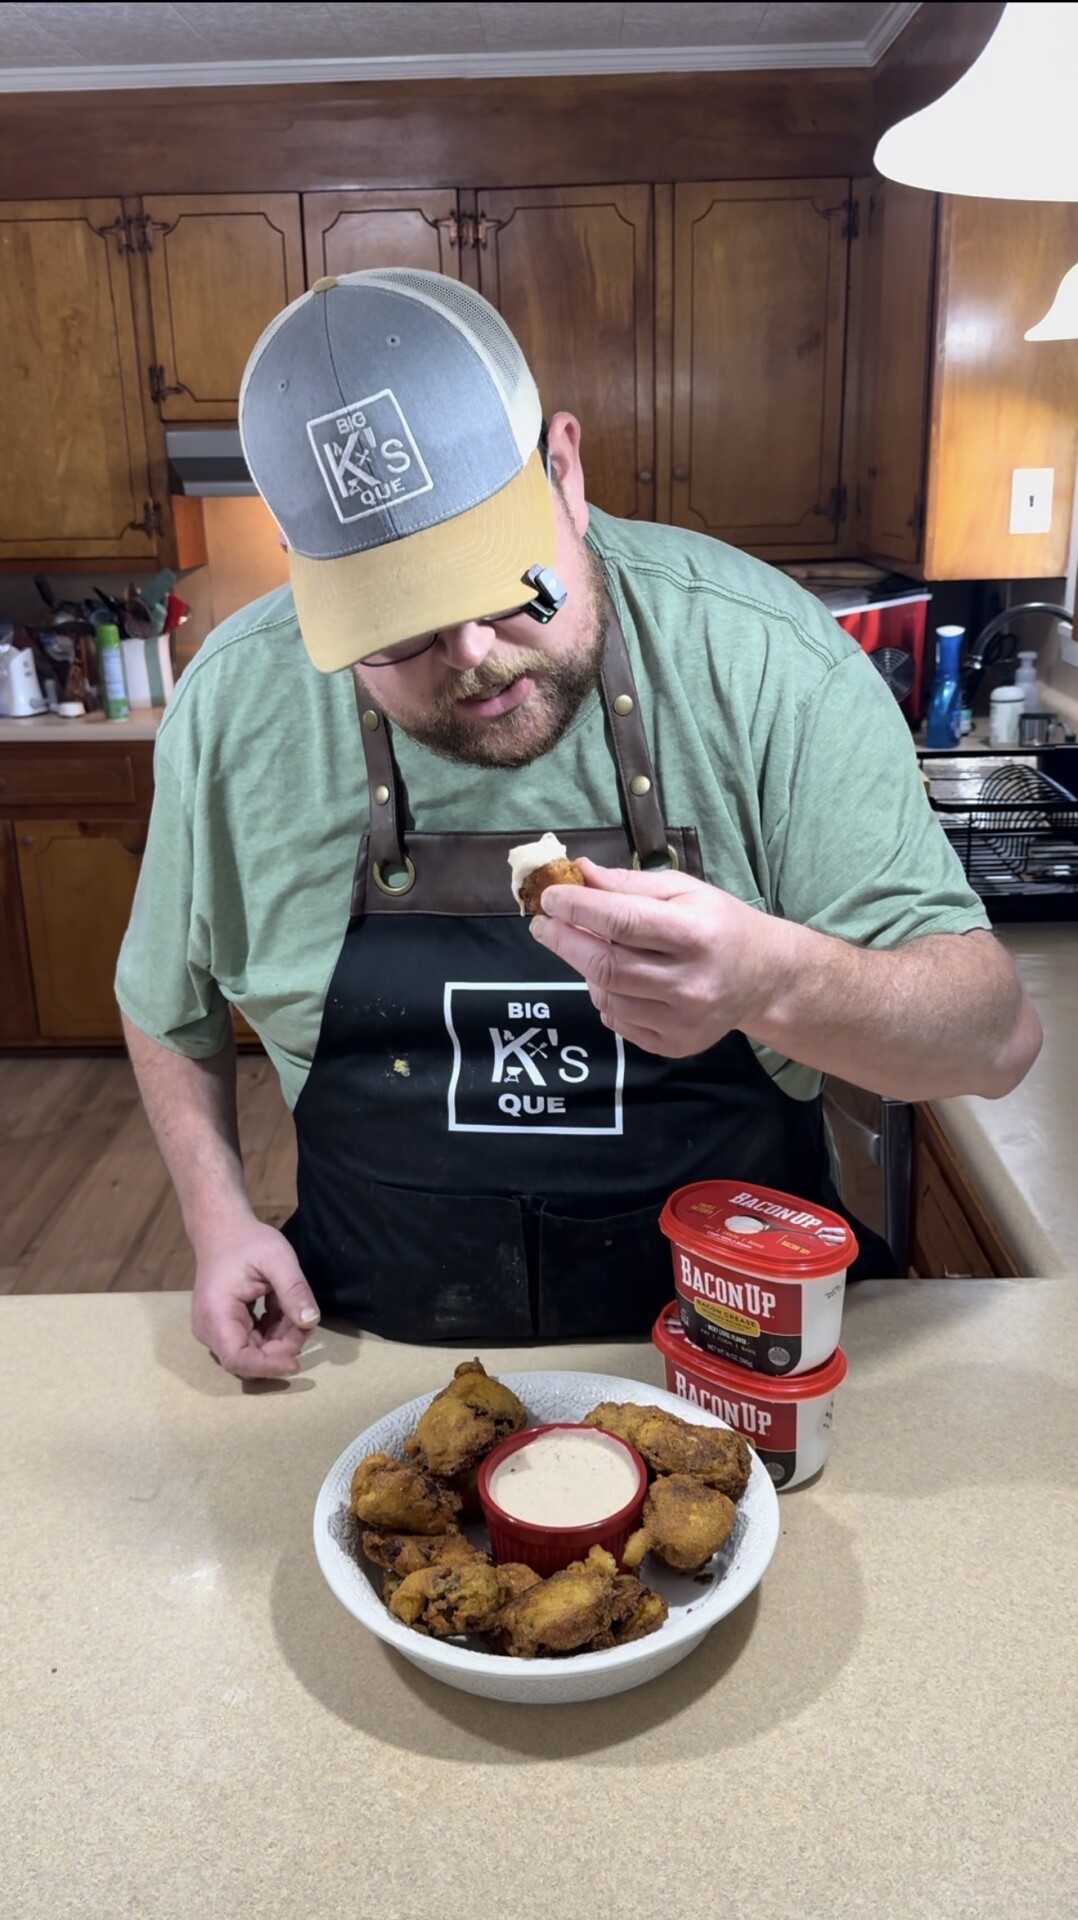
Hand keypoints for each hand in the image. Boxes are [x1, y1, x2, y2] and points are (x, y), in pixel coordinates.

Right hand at [191, 1213, 319, 1379]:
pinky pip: (253, 1341)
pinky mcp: (225, 1328)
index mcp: (215, 1313)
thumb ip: (293, 1290)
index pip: (236, 1358)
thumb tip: (310, 1322)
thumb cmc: (247, 1240)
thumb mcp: (277, 1258)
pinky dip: (274, 1331)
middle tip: (304, 1322)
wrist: (222, 1230)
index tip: (295, 1363)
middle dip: (281, 1347)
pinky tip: (285, 1310)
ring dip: (281, 1338)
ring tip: (296, 1310)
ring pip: (253, 1351)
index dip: (267, 1367)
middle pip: (248, 1357)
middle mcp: (209, 1329)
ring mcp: (215, 1331)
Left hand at [530, 860, 788, 1057]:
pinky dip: (606, 997)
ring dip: (587, 970)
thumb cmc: (720, 924)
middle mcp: (691, 982)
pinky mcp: (675, 1044)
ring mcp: (683, 1020)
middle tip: (543, 924)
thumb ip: (629, 884)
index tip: (549, 897)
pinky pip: (618, 1021)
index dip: (578, 909)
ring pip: (607, 996)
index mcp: (696, 934)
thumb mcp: (684, 890)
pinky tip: (621, 981)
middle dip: (565, 941)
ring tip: (593, 950)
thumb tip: (578, 872)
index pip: (624, 922)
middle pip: (607, 965)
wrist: (766, 977)